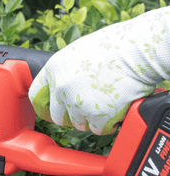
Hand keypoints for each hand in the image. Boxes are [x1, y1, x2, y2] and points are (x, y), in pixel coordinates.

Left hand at [29, 7, 169, 134]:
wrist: (138, 49)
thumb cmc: (114, 47)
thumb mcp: (77, 53)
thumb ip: (65, 72)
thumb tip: (60, 87)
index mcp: (54, 69)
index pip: (36, 96)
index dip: (44, 106)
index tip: (50, 111)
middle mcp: (61, 87)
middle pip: (58, 116)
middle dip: (72, 116)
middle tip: (87, 108)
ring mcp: (77, 102)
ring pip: (79, 124)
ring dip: (92, 118)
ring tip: (106, 101)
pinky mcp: (96, 114)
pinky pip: (97, 129)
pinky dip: (108, 123)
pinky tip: (115, 108)